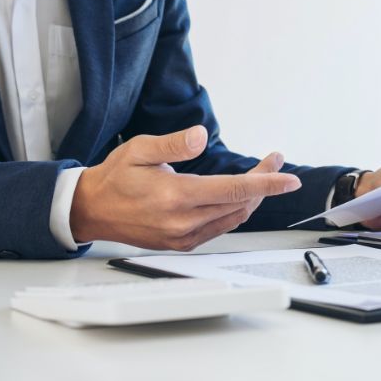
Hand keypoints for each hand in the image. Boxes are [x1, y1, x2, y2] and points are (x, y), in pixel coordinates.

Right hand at [70, 125, 300, 250]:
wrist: (91, 210)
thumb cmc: (114, 178)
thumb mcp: (139, 149)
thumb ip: (173, 143)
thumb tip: (201, 136)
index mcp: (175, 196)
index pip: (234, 190)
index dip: (267, 183)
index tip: (289, 179)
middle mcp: (183, 222)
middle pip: (240, 203)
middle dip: (264, 182)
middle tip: (274, 162)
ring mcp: (183, 237)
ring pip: (233, 218)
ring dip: (252, 197)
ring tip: (262, 175)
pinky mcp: (182, 244)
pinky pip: (220, 228)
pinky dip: (235, 211)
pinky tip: (240, 196)